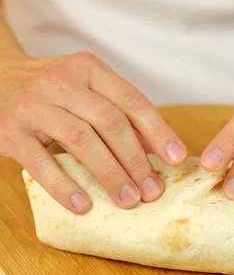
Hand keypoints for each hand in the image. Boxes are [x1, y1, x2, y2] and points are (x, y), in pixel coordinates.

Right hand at [0, 52, 186, 212]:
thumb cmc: (51, 94)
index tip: (177, 158)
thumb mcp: (85, 91)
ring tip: (127, 201)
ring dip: (109, 174)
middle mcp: (61, 82)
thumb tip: (158, 151)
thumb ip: (118, 115)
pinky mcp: (10, 131)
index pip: (131, 100)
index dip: (158, 131)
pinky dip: (64, 186)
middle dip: (136, 160)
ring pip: (81, 140)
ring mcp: (34, 105)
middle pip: (110, 122)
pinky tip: (84, 205)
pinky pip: (41, 162)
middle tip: (152, 191)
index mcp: (88, 69)